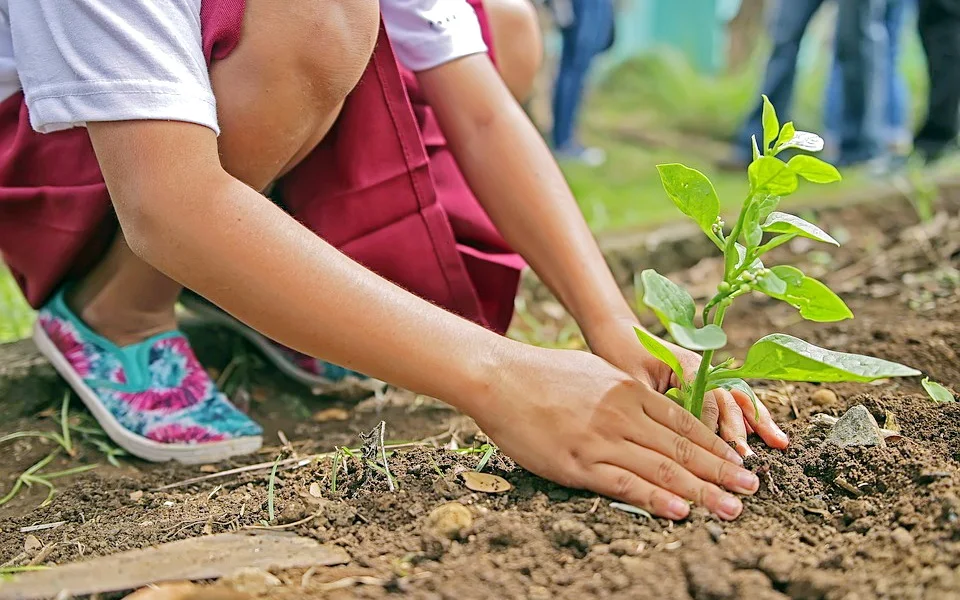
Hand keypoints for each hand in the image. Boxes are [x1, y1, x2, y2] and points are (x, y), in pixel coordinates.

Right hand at [471, 344, 760, 519]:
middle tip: (751, 489)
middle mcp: (623, 414)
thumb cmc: (543, 373)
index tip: (739, 462)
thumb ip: (626, 393)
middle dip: (721, 471)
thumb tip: (651, 408)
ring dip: (701, 491)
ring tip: (731, 508)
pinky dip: (655, 499)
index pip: (684, 423)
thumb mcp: (595, 372)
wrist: (499, 377)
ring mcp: (601, 439)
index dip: (716, 445)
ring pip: (661, 469)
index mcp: (629, 391)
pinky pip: (624, 484)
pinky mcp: (577, 463)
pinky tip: (681, 511)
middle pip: (682, 449)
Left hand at [584, 316, 788, 456]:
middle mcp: (703, 369)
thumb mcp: (633, 382)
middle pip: (728, 401)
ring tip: (779, 443)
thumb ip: (655, 405)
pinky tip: (768, 434)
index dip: (712, 428)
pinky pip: (732, 400)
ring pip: (737, 400)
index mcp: (687, 366)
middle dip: (739, 431)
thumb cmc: (620, 356)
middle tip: (746, 459)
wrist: (618, 334)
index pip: (707, 401)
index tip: (716, 454)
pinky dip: (750, 416)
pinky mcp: (705, 383)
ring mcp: (707, 375)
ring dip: (757, 422)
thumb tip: (670, 438)